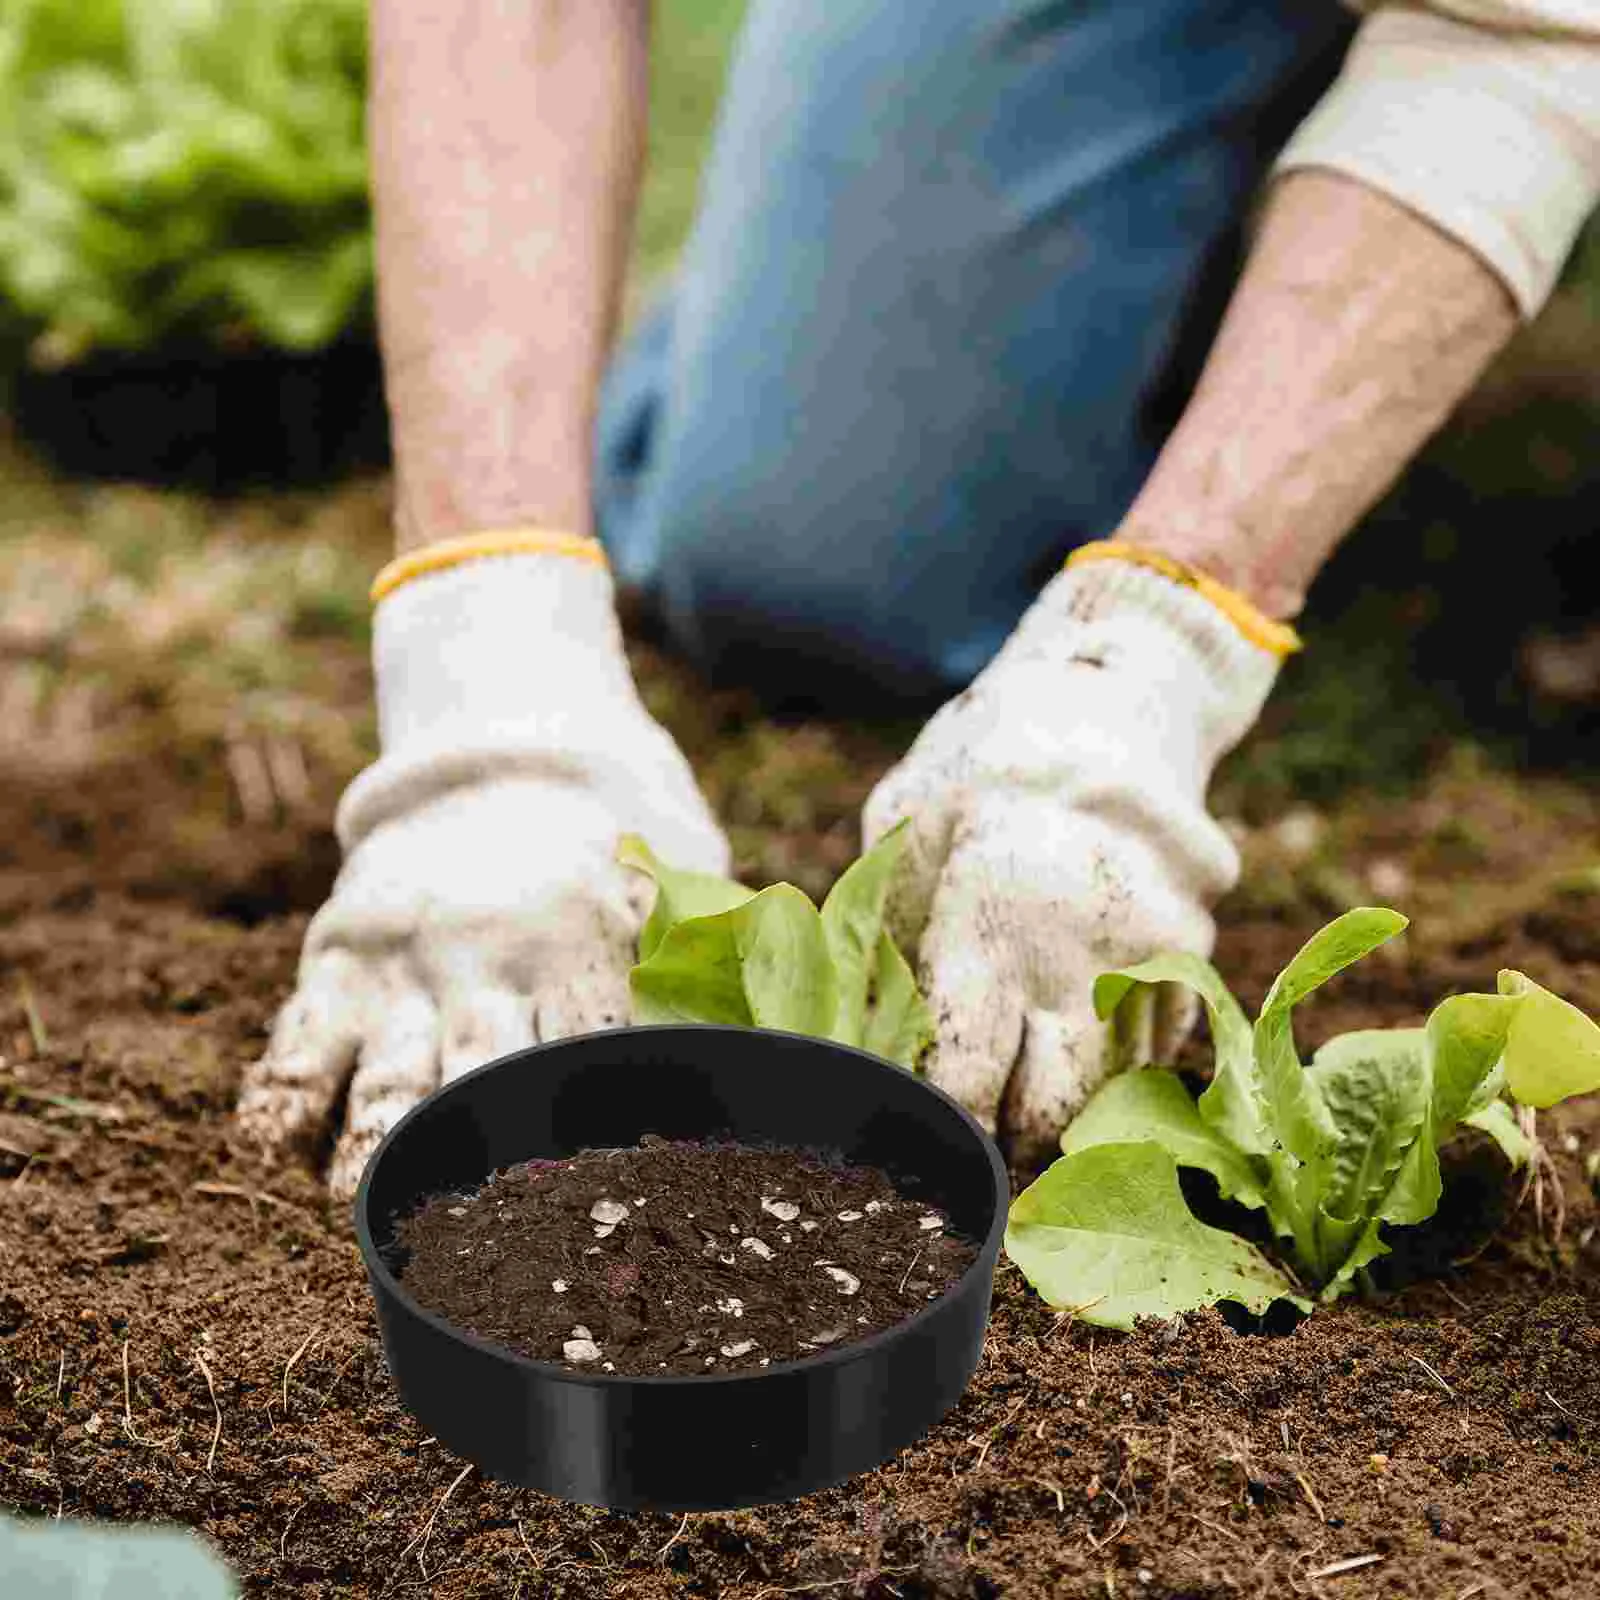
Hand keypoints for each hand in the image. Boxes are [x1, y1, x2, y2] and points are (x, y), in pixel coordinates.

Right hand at [235, 551, 726, 1195]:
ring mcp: (407, 964)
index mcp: (584, 946)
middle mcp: (491, 959)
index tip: (612, 1192)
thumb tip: (807, 1051)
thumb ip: (713, 965)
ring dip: (373, 1133)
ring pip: (387, 1064)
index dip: (601, 1118)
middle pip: (485, 1067)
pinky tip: (272, 1147)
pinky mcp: (338, 961)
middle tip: (483, 1231)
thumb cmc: (601, 863)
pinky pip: (300, 1037)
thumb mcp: (663, 894)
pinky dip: (285, 1092)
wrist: (494, 765)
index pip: (596, 1043)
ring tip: (361, 1198)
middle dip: (482, 1144)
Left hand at [862, 556, 1280, 1166]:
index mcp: (990, 917)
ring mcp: (1149, 954)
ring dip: (1068, 1099)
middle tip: (977, 1122)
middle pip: (1050, 1110)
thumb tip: (860, 1039)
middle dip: (1009, 1134)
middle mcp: (1077, 949)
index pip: (967, 1075)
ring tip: (1025, 1068)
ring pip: (1112, 1090)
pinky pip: (1156, 1049)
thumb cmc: (976, 772)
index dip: (941, 1119)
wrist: (1103, 708)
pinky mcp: (1193, 955)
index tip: (919, 1130)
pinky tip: (1077, 1016)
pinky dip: (1116, 1055)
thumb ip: (885, 933)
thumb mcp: (903, 830)